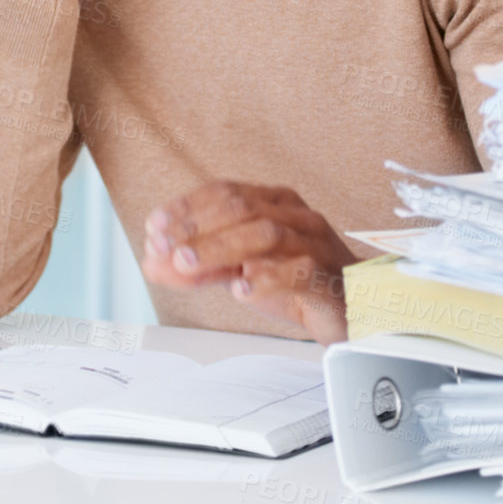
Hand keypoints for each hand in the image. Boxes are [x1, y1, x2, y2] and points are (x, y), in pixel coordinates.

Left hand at [140, 181, 357, 344]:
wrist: (351, 312)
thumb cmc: (294, 284)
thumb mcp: (238, 272)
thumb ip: (198, 266)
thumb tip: (151, 262)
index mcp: (274, 202)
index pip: (226, 191)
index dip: (187, 206)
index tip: (154, 226)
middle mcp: (297, 215)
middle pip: (242, 208)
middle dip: (197, 227)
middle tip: (163, 248)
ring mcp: (316, 243)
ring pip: (266, 234)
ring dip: (220, 249)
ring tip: (187, 265)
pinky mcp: (330, 276)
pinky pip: (299, 271)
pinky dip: (266, 278)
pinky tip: (240, 289)